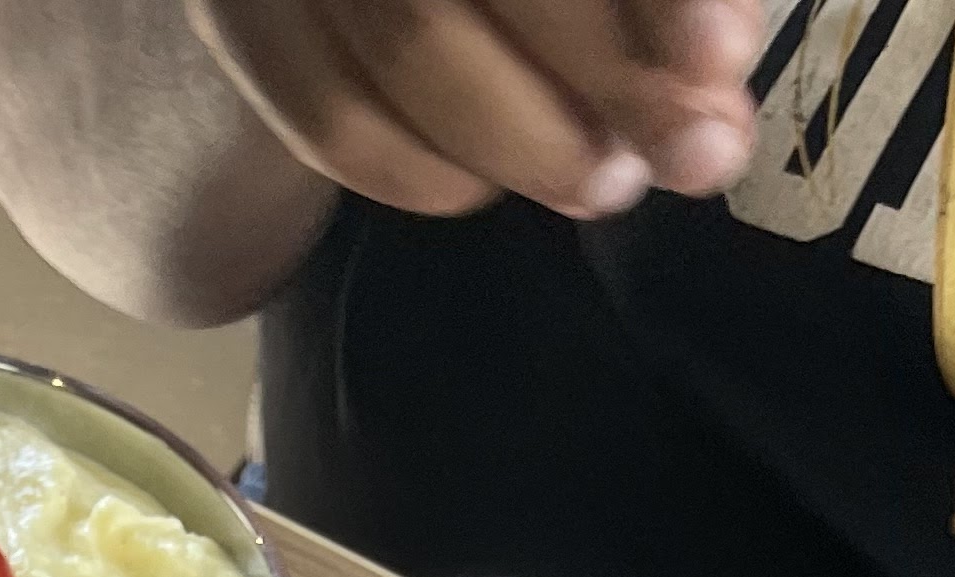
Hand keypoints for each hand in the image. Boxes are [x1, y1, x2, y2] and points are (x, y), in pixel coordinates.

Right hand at [183, 0, 767, 221]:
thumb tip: (714, 67)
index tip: (723, 60)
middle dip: (609, 78)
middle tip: (696, 156)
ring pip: (407, 50)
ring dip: (528, 143)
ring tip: (608, 182)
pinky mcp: (232, 11)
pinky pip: (326, 117)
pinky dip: (419, 170)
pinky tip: (485, 182)